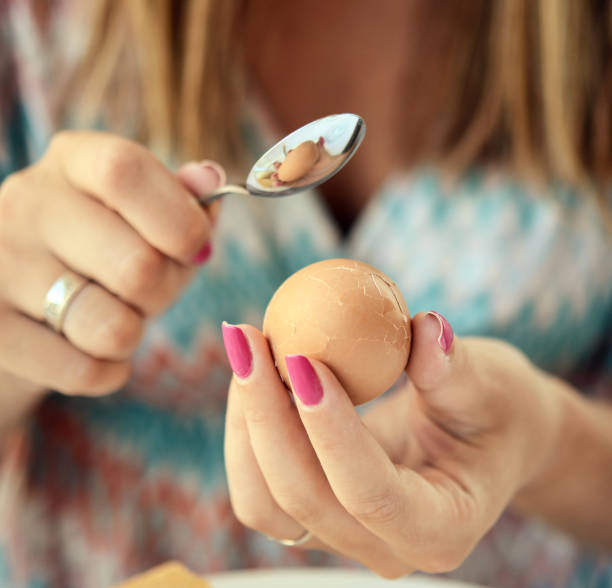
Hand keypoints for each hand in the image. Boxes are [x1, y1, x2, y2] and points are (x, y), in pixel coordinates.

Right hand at [0, 131, 224, 395]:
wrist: (25, 302)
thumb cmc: (106, 250)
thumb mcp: (147, 217)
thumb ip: (185, 201)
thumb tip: (211, 179)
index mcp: (72, 161)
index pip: (126, 171)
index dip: (179, 218)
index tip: (196, 247)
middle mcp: (25, 202)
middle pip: (137, 266)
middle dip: (162, 292)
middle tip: (146, 291)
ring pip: (112, 328)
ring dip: (132, 334)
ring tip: (113, 317)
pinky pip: (84, 372)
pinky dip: (107, 371)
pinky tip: (91, 349)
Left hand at [223, 313, 560, 576]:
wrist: (481, 438)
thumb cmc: (494, 410)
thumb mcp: (490, 384)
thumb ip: (456, 366)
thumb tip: (425, 327)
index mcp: (441, 528)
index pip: (371, 492)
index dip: (329, 428)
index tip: (301, 357)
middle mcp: (386, 548)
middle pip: (302, 499)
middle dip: (266, 415)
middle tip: (248, 338)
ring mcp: (344, 536)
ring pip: (266, 501)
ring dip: (246, 422)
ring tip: (244, 346)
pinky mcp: (316, 513)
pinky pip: (260, 486)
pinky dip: (247, 430)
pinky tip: (252, 372)